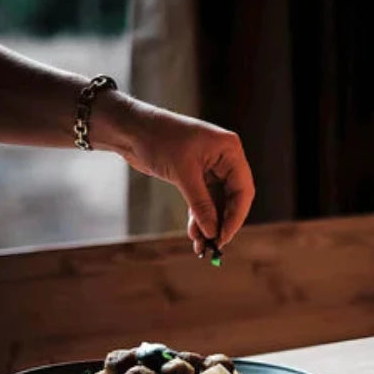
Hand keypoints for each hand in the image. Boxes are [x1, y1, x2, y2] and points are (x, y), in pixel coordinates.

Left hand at [123, 101, 254, 252]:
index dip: (236, 216)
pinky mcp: (196, 175)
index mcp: (229, 150)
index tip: (224, 237)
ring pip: (217, 203)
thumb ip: (201, 204)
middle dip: (222, 222)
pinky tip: (194, 233)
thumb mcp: (183, 174)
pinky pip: (203, 201)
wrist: (131, 128)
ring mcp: (211, 167)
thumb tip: (212, 232)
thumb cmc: (159, 140)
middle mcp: (224, 159)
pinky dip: (199, 217)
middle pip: (232, 199)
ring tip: (200, 244)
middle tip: (214, 245)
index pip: (242, 189)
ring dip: (209, 224)